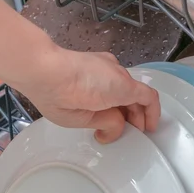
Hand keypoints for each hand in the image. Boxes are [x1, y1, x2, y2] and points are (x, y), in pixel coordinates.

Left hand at [15, 44, 160, 142]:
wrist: (41, 69)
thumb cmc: (63, 95)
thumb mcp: (89, 118)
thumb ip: (109, 122)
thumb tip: (115, 127)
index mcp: (122, 87)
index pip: (150, 98)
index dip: (152, 116)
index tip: (148, 130)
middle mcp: (118, 72)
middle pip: (137, 93)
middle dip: (136, 114)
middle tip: (128, 132)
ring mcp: (106, 63)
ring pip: (123, 86)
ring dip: (123, 104)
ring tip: (111, 122)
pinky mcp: (94, 60)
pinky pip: (111, 77)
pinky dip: (113, 92)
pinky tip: (100, 104)